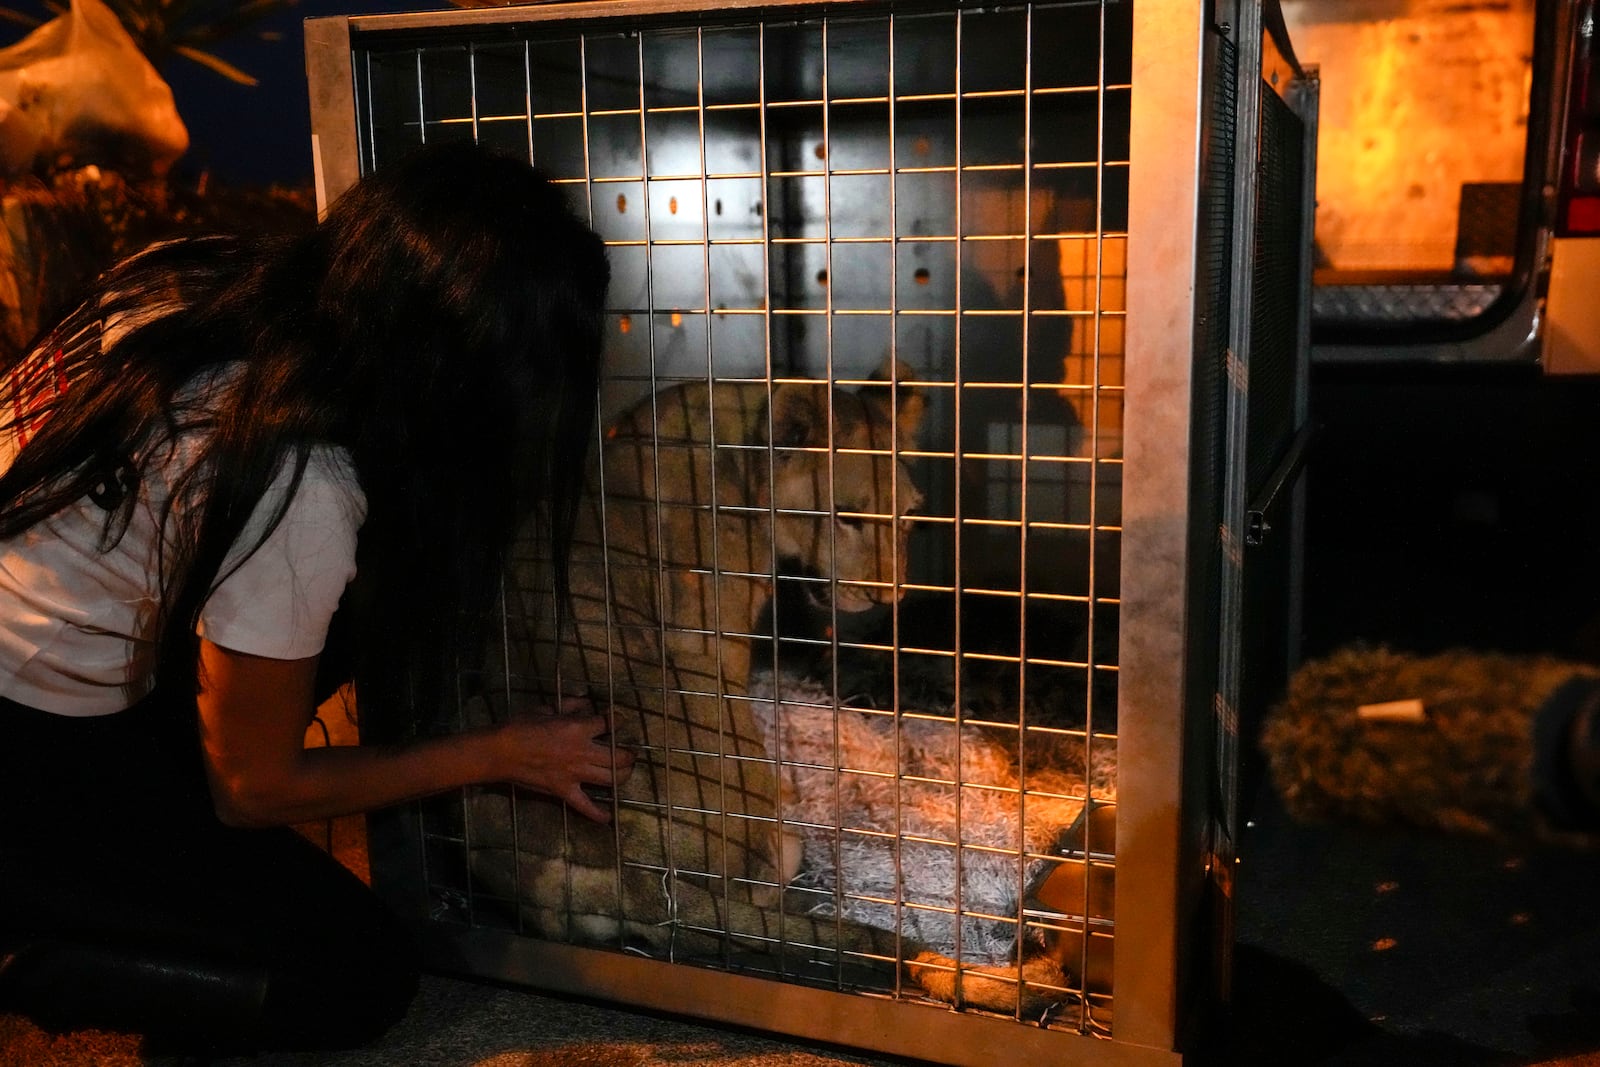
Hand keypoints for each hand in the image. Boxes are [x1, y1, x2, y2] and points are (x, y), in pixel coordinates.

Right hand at [485, 711, 635, 823]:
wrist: (500, 751)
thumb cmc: (521, 725)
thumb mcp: (546, 707)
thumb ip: (570, 704)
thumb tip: (586, 702)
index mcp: (578, 728)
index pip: (609, 723)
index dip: (617, 720)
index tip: (618, 720)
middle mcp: (582, 752)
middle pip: (619, 756)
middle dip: (628, 754)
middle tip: (629, 753)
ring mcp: (574, 774)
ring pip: (610, 779)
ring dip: (622, 776)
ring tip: (624, 773)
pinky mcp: (564, 791)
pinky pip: (585, 806)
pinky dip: (597, 814)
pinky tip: (608, 817)